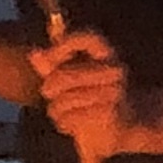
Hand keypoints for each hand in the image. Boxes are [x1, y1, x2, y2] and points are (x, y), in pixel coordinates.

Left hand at [34, 27, 129, 162]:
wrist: (128, 123)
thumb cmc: (95, 96)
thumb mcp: (74, 77)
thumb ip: (54, 65)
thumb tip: (34, 53)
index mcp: (106, 53)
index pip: (88, 38)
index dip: (65, 43)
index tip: (48, 54)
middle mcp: (114, 69)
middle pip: (64, 75)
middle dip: (49, 86)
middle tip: (48, 92)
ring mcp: (114, 91)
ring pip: (64, 100)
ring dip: (56, 109)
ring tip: (59, 112)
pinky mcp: (111, 113)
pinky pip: (72, 116)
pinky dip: (64, 123)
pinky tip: (68, 125)